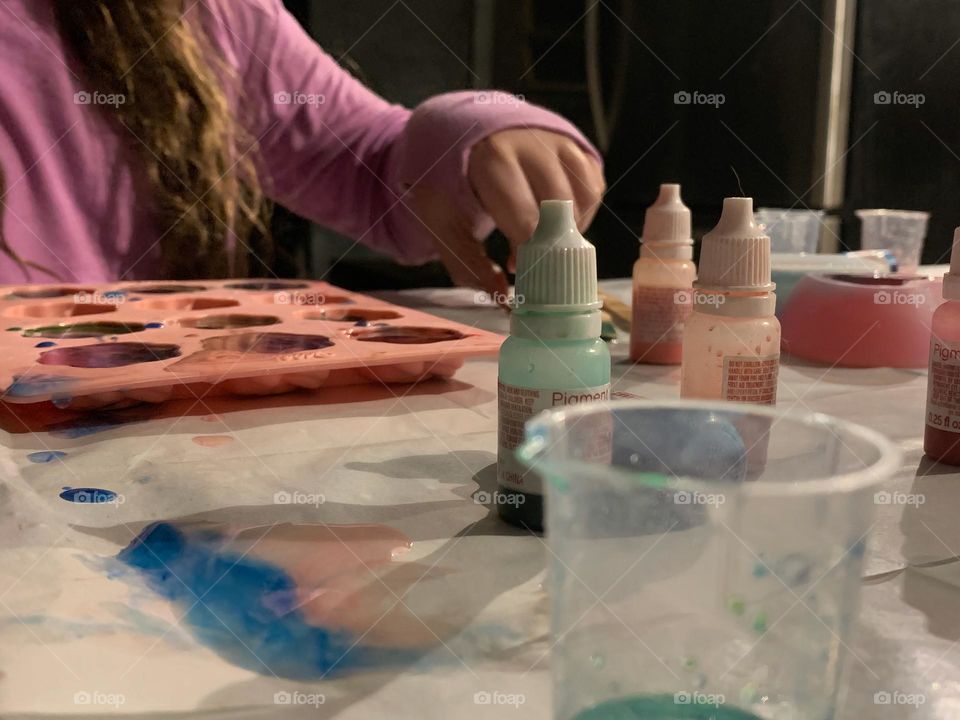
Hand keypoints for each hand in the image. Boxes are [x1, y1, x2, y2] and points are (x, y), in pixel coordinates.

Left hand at [410, 128, 604, 297]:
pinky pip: (592, 187)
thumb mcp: (442, 221)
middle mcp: (531, 143)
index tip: (517, 270)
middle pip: (560, 210)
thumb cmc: (447, 180)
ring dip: (568, 231)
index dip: (527, 255)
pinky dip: (581, 214)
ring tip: (539, 239)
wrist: (455, 129)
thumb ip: (468, 264)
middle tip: (526, 258)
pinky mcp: (574, 144)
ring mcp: (557, 140)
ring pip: (584, 198)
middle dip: (548, 245)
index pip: (526, 218)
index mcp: (493, 158)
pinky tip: (555, 223)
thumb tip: (505, 300)